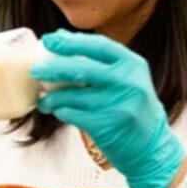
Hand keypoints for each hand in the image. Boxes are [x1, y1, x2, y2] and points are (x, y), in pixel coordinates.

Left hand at [30, 29, 185, 187]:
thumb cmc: (132, 109)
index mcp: (133, 65)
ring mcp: (118, 105)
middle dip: (53, 68)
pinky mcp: (106, 126)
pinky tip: (57, 111)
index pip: (99, 46)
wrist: (151, 148)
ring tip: (45, 100)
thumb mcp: (127, 80)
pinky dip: (60, 112)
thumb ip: (101, 62)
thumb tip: (61, 39)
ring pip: (72, 95)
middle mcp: (128, 83)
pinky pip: (72, 114)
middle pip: (82, 69)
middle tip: (35, 69)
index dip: (71, 42)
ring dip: (52, 97)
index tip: (49, 40)